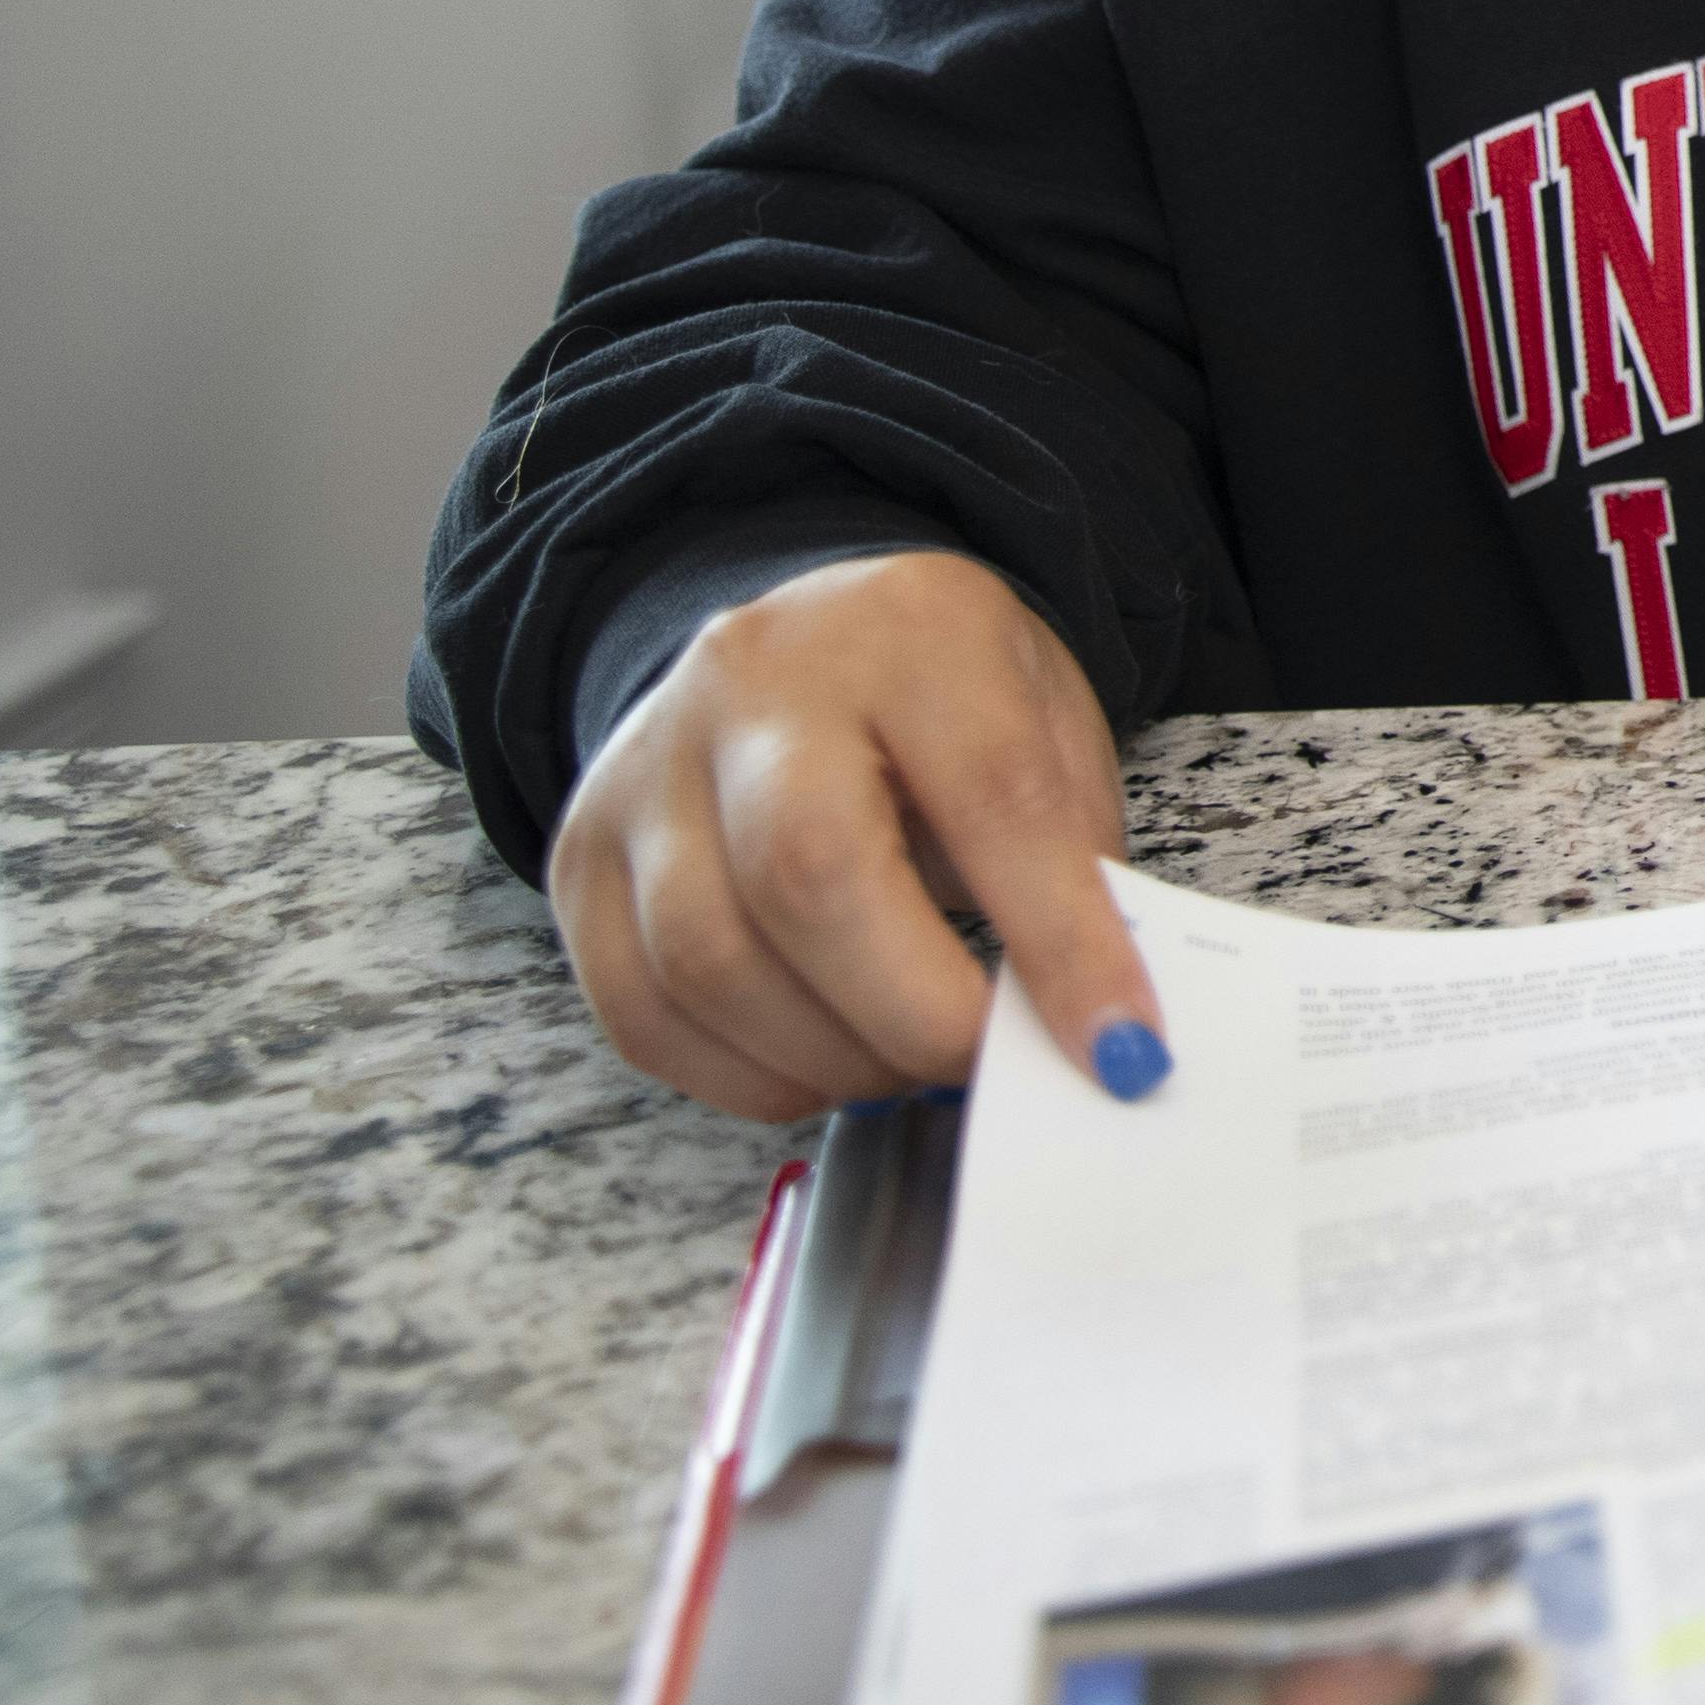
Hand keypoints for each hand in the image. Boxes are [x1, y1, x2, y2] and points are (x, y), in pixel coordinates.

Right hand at [547, 549, 1166, 1121]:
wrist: (801, 643)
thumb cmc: (942, 694)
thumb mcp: (1042, 719)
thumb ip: (1070, 855)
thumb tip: (1094, 1021)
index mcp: (910, 629)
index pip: (992, 794)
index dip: (1061, 941)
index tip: (1121, 1049)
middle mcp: (754, 685)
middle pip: (811, 876)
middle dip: (918, 1015)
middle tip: (986, 1066)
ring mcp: (648, 770)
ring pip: (709, 961)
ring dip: (831, 1059)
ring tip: (907, 1066)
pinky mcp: (582, 859)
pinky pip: (641, 1012)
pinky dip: (744, 1075)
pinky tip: (817, 1065)